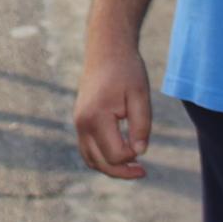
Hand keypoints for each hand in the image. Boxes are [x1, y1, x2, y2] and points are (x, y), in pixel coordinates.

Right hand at [74, 36, 152, 178]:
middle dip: (122, 171)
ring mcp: (78, 123)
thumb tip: (139, 153)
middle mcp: (82, 124)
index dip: (134, 154)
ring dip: (111, 168)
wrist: (107, 50)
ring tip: (133, 166)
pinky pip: (88, 149)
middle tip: (144, 171)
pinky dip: (102, 158)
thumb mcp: (141, 96)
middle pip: (101, 163)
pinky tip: (120, 155)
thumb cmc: (127, 70)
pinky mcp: (80, 121)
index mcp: (96, 118)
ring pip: (91, 159)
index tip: (144, 140)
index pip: (116, 154)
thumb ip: (141, 126)